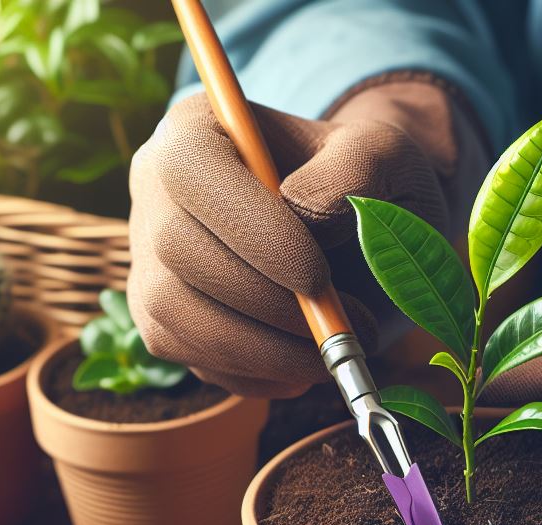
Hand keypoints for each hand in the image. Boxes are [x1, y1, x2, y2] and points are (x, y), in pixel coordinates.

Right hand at [127, 81, 461, 395]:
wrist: (362, 238)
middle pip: (179, 253)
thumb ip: (358, 164)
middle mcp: (156, 194)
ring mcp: (154, 263)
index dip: (254, 233)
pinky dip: (259, 377)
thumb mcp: (386, 156)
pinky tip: (305, 364)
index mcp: (197, 130)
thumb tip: (302, 206)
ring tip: (331, 349)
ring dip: (264, 351)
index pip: (192, 171)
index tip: (319, 278)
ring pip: (174, 319)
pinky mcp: (169, 326)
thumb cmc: (369, 187)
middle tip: (340, 325)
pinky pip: (197, 363)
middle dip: (267, 304)